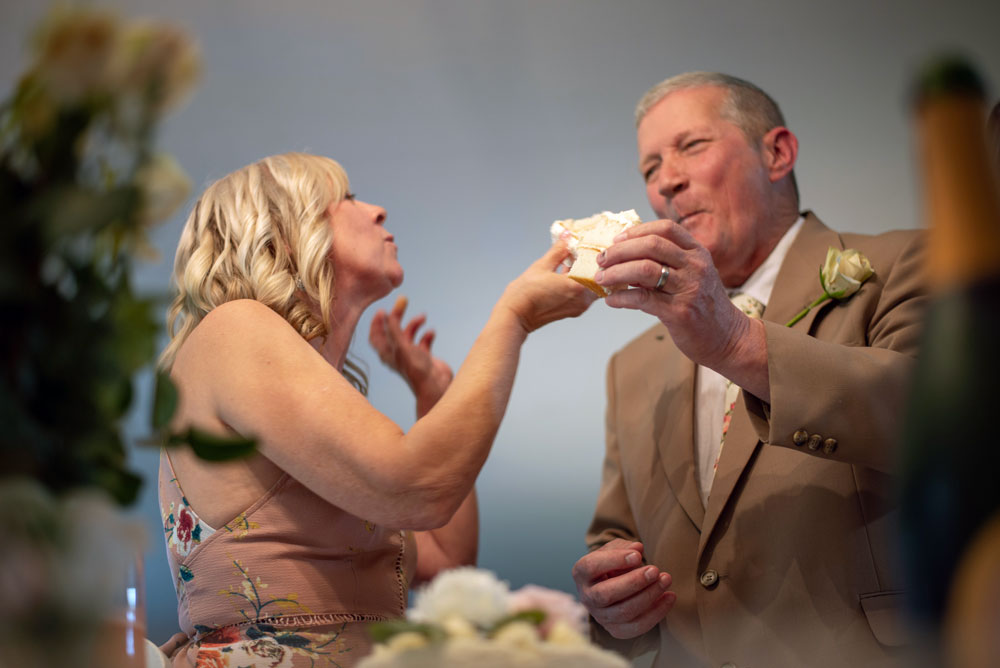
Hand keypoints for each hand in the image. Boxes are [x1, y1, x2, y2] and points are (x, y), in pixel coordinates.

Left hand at [369, 295, 453, 414]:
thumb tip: (388, 313)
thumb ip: (394, 329)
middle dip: (397, 316)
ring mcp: (411, 355)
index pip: (375, 336)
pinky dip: (427, 334)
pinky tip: (431, 332)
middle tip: (403, 301)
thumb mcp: (401, 346)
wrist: (436, 386)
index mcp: (387, 353)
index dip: (376, 322)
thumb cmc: (416, 370)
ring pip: (409, 334)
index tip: (382, 310)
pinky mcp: (425, 357)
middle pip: (393, 331)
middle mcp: (397, 353)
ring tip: (423, 317)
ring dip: (414, 323)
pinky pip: (424, 341)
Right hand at [500, 241, 596, 333]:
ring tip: (575, 262)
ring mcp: (579, 307)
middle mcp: (583, 299)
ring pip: (592, 287)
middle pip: (598, 278)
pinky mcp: (573, 311)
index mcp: (578, 287)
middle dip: (592, 265)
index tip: (590, 246)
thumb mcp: (542, 265)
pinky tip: (568, 273)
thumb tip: (567, 236)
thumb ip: (558, 250)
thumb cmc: (526, 293)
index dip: (595, 256)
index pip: (597, 268)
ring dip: (586, 274)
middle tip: (584, 252)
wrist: (516, 315)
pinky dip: (580, 283)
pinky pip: (584, 294)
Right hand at [572, 539, 675, 638]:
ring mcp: (600, 616)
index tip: (638, 556)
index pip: (591, 567)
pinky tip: (669, 597)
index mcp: (581, 573)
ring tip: (665, 579)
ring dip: (648, 596)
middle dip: (633, 582)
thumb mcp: (613, 550)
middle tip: (655, 570)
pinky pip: (637, 626)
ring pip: (624, 612)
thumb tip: (637, 548)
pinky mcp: (616, 630)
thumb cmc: (611, 564)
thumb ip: (623, 547)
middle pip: (606, 594)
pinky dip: (657, 613)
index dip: (614, 561)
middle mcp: (587, 597)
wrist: (611, 585)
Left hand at [594, 219, 753, 370]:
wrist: (726, 338)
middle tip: (602, 259)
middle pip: (651, 245)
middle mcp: (695, 266)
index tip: (616, 240)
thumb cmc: (703, 305)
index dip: (637, 231)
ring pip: (644, 269)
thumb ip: (664, 264)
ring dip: (616, 272)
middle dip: (620, 251)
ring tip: (601, 278)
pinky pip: (643, 299)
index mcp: (697, 253)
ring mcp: (689, 288)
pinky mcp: (680, 312)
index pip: (665, 228)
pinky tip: (611, 300)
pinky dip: (622, 298)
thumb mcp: (691, 276)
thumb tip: (624, 258)